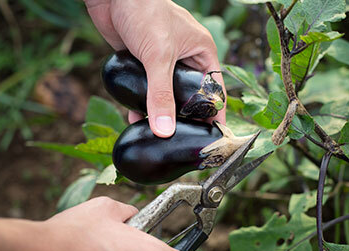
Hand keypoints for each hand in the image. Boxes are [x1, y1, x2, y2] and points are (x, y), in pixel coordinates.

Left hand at [85, 0, 225, 136]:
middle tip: (182, 140)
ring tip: (158, 135)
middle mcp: (185, 59)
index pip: (214, 90)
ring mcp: (163, 61)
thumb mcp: (158, 56)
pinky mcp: (143, 63)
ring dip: (160, 113)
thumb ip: (161, 95)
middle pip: (189, 97)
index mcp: (201, 53)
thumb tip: (165, 129)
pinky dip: (141, 104)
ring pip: (166, 95)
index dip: (214, 114)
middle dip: (185, 118)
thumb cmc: (145, 11)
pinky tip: (135, 119)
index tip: (210, 138)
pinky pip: (146, 90)